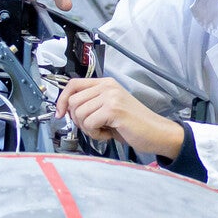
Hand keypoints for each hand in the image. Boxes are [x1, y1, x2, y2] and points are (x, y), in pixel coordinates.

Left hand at [57, 78, 184, 157]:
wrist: (157, 133)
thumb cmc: (134, 125)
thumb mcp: (109, 109)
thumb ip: (91, 104)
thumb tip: (66, 110)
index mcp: (106, 83)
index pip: (73, 84)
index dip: (62, 100)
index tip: (60, 114)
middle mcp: (108, 86)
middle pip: (73, 101)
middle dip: (77, 119)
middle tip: (93, 127)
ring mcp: (111, 96)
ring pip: (79, 113)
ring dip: (88, 128)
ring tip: (104, 130)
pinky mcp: (114, 109)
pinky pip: (89, 123)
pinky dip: (95, 134)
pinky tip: (108, 134)